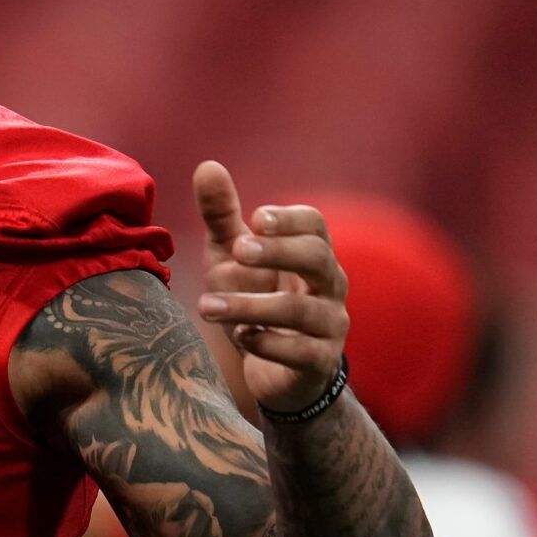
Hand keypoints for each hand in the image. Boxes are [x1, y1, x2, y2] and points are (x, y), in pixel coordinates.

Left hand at [191, 160, 348, 414]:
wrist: (278, 371)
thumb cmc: (256, 298)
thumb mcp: (232, 257)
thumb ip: (222, 216)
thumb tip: (208, 165)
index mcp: (310, 253)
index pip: (315, 225)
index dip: (290, 219)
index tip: (255, 219)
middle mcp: (328, 285)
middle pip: (319, 258)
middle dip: (279, 251)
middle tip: (238, 249)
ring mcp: (329, 325)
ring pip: (301, 311)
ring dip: (251, 305)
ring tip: (207, 305)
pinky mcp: (318, 362)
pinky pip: (300, 352)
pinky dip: (266, 343)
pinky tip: (240, 337)